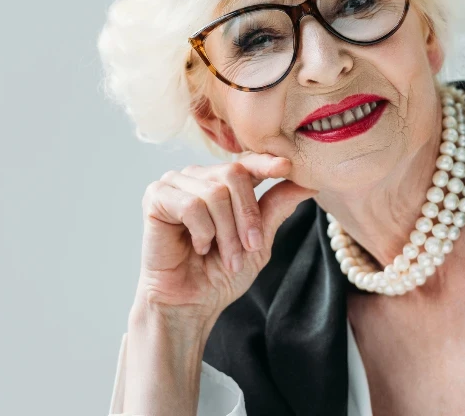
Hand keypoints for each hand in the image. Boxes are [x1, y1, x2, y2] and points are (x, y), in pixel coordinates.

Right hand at [135, 151, 316, 328]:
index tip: (287, 167)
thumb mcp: (258, 240)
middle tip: (249, 248)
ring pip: (215, 193)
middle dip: (247, 216)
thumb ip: (277, 207)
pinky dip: (202, 232)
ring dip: (226, 233)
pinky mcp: (156, 197)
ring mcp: (174, 184)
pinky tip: (196, 247)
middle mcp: (197, 177)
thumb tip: (308, 183)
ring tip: (224, 256)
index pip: (246, 162)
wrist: (191, 302)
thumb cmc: (221, 273)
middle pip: (233, 174)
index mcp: (221, 182)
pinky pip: (191, 205)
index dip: (266, 162)